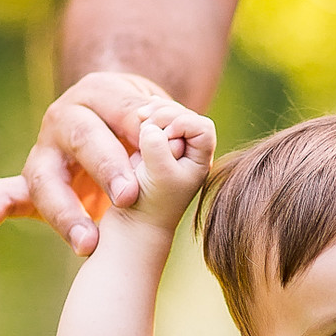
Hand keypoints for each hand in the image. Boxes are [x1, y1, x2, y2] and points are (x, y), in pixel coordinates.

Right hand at [0, 71, 165, 254]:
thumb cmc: (144, 124)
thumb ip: (174, 124)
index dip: (137, 131)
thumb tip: (192, 132)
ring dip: (65, 210)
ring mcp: (43, 150)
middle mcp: (65, 117)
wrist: (113, 121)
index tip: (156, 153)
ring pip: (45, 176)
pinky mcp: (28, 180)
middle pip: (82, 139)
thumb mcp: (162, 115)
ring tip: (87, 244)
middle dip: (107, 167)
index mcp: (101, 93)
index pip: (121, 111)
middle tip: (129, 197)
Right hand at [128, 99, 216, 233]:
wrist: (133, 220)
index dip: (182, 124)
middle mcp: (190, 149)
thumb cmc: (151, 203)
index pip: (201, 127)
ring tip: (139, 121)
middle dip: (164, 115)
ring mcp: (172, 144)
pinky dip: (145, 118)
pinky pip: (153, 121)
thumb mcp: (158, 176)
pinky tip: (137, 119)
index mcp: (200, 158)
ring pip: (168, 115)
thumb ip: (159, 148)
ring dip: (153, 115)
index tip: (163, 137)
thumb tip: (151, 126)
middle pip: (184, 115)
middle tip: (144, 124)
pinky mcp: (154, 143)